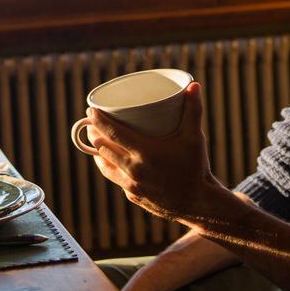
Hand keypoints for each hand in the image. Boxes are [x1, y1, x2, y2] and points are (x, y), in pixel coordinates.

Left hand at [86, 82, 220, 222]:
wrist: (198, 205)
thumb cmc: (196, 168)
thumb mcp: (195, 138)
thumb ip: (193, 111)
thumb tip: (194, 85)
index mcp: (145, 153)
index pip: (113, 133)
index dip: (98, 120)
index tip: (90, 110)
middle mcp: (134, 170)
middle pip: (103, 148)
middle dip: (94, 133)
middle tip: (91, 122)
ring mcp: (131, 185)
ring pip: (105, 166)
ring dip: (98, 151)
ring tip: (96, 140)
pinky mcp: (133, 195)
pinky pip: (116, 179)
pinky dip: (110, 167)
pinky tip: (110, 161)